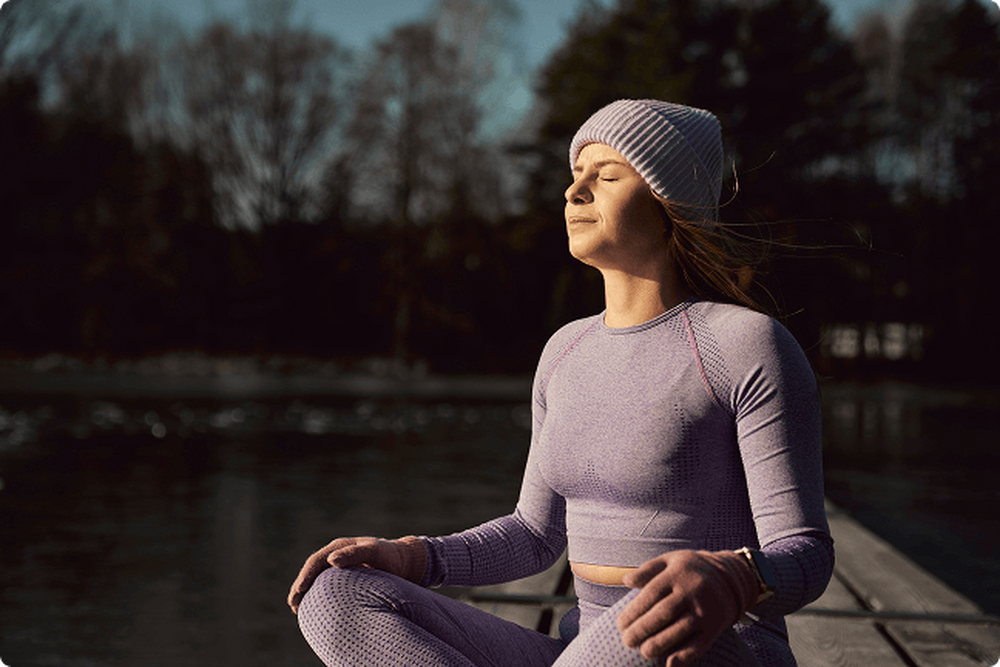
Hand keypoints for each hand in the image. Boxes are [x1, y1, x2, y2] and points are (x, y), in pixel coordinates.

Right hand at [287, 535, 426, 613]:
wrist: (403, 561)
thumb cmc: (389, 556)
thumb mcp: (373, 551)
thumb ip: (355, 554)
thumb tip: (331, 560)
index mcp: (339, 547)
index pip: (316, 561)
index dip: (305, 575)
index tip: (299, 590)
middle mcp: (335, 555)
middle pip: (311, 571)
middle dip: (300, 586)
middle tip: (292, 604)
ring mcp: (339, 566)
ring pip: (316, 579)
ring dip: (305, 592)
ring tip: (297, 609)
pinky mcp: (344, 577)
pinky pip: (326, 586)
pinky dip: (317, 595)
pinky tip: (314, 608)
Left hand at [616, 550, 758, 664]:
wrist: (730, 578)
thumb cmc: (690, 570)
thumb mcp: (670, 561)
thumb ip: (647, 570)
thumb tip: (625, 581)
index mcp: (677, 573)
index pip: (651, 593)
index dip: (634, 611)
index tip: (619, 624)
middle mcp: (692, 590)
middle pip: (664, 613)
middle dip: (642, 629)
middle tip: (627, 642)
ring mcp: (705, 608)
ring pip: (681, 629)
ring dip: (660, 644)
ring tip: (644, 652)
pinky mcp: (716, 625)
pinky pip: (700, 643)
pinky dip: (685, 656)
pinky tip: (669, 664)